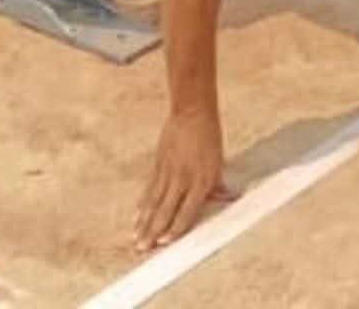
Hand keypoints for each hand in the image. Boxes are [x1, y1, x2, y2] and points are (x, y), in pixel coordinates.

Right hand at [135, 110, 232, 250]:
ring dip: (144, 221)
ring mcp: (168, 170)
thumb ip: (217, 186)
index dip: (175, 229)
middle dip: (153, 231)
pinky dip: (142, 203)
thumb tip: (223, 201)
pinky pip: (149, 187)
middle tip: (143, 248)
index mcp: (201, 180)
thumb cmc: (209, 136)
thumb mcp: (218, 162)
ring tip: (136, 237)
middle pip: (165, 210)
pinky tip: (136, 215)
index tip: (165, 242)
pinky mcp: (158, 163)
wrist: (193, 111)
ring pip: (153, 202)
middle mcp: (182, 178)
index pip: (186, 212)